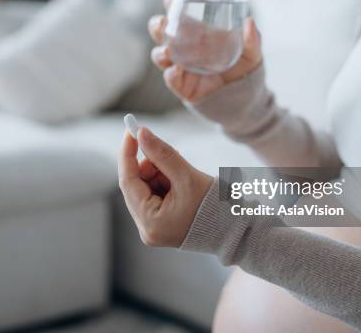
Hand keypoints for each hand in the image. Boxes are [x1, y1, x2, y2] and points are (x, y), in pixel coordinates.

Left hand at [118, 127, 213, 246]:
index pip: (127, 182)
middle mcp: (147, 229)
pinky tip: (179, 182)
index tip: (131, 132)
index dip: (127, 154)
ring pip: (144, 189)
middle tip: (165, 153)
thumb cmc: (215, 207)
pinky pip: (152, 196)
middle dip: (149, 166)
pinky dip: (163, 182)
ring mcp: (152, 228)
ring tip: (180, 174)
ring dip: (158, 174)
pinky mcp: (159, 224)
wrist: (234, 229)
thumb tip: (142, 134)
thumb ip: (162, 154)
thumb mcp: (187, 176)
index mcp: (151, 223)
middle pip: (135, 186)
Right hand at [149, 0, 262, 102]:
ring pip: (161, 56)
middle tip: (163, 22)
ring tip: (167, 51)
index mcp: (198, 33)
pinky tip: (175, 71)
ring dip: (160, 52)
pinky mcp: (183, 86)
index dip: (172, 5)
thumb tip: (249, 21)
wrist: (245, 99)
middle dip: (157, 26)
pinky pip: (171, 80)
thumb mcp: (252, 53)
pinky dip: (170, 75)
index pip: (179, 16)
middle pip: (163, 33)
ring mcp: (182, 67)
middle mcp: (186, 48)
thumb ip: (252, 39)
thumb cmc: (245, 69)